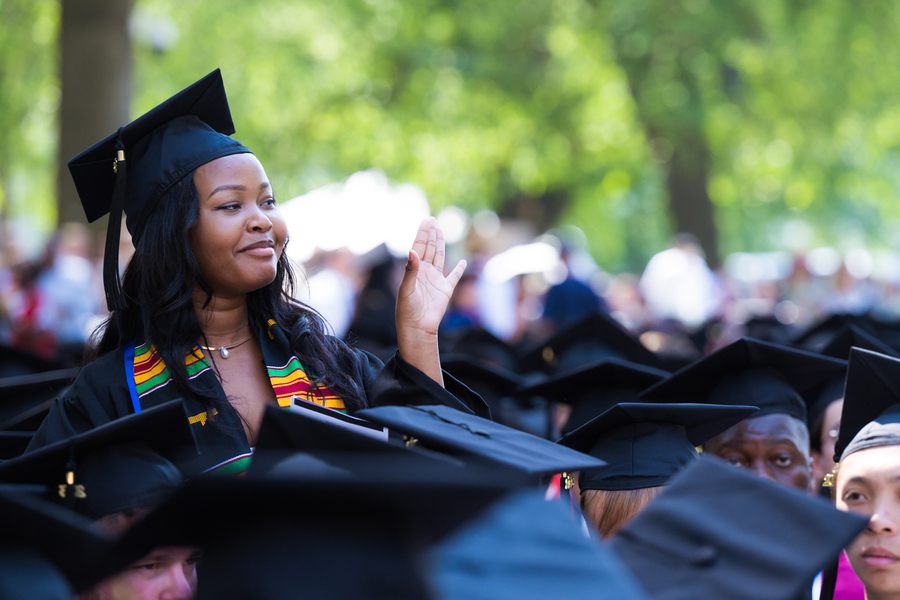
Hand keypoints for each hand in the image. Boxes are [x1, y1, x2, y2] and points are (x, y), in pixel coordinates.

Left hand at [396, 217, 466, 337]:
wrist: (417, 328)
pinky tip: (462, 261)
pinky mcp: (446, 290)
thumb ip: (410, 270)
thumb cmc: (407, 310)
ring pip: (439, 257)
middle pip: (429, 249)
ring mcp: (436, 280)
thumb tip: (412, 251)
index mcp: (414, 270)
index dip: (422, 233)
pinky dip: (460, 269)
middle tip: (433, 220)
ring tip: (440, 231)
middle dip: (431, 234)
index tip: (427, 221)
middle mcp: (425, 272)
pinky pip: (455, 276)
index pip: (418, 247)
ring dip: (440, 244)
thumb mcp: (406, 289)